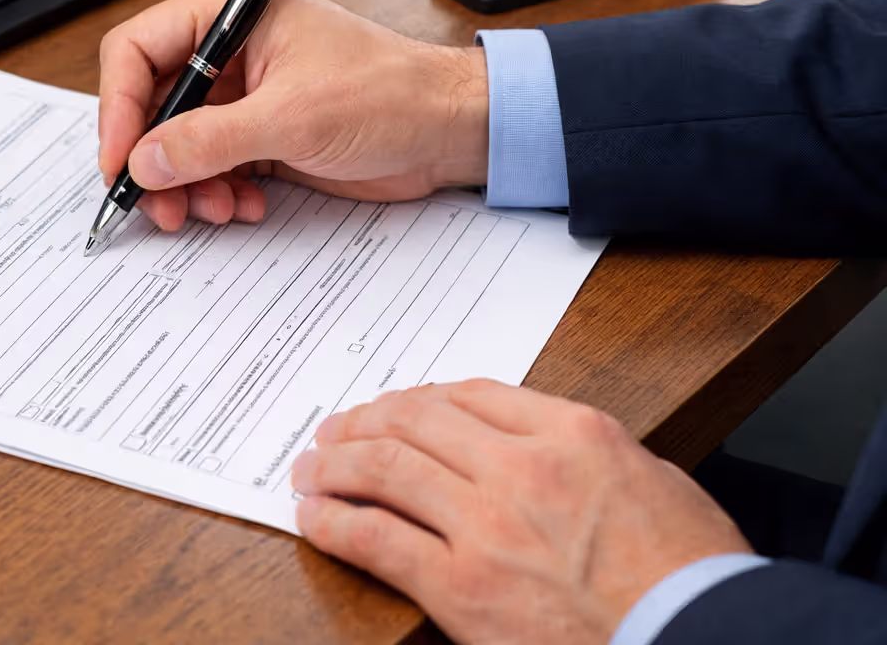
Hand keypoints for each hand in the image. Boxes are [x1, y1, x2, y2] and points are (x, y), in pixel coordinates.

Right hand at [97, 0, 488, 230]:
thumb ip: (211, 139)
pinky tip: (243, 206)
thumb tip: (145, 160)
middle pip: (150, 102)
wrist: (448, 130)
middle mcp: (228, 50)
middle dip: (151, 158)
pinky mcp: (258, 134)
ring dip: (184, 184)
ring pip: (175, 142)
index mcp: (230, 13)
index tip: (120, 159)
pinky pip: (209, 166)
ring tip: (212, 209)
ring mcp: (242, 94)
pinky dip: (214, 192)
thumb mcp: (293, 116)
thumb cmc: (392, 92)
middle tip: (156, 203)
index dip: (118, 106)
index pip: (138, 49)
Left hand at [292, 380, 751, 644]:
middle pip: (415, 421)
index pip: (472, 394)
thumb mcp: (654, 480)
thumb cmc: (694, 577)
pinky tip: (313, 518)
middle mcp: (521, 467)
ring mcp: (486, 525)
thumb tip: (542, 448)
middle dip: (363, 421)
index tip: (396, 407)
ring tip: (310, 469)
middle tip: (335, 430)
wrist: (705, 640)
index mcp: (572, 433)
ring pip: (383, 469)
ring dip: (334, 464)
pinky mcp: (461, 587)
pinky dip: (334, 523)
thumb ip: (588, 453)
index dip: (419, 398)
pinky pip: (376, 540)